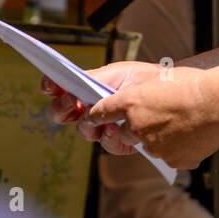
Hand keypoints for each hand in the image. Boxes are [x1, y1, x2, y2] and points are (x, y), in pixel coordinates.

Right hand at [41, 61, 160, 156]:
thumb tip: (74, 95)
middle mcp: (89, 108)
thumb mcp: (118, 73)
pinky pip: (108, 143)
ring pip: (84, 131)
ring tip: (102, 118)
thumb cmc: (142, 79)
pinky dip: (111, 137)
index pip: (59, 88)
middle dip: (62, 108)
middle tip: (73, 102)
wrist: (168, 94)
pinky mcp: (118, 141)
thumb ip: (94, 80)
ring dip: (89, 125)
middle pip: (61, 113)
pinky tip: (117, 130)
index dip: (51, 87)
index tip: (51, 86)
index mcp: (86, 87)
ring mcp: (101, 126)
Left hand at [41, 61, 218, 168]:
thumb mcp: (160, 77)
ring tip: (180, 122)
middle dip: (133, 128)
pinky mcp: (169, 160)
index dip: (97, 116)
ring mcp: (152, 146)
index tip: (97, 118)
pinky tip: (190, 133)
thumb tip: (128, 101)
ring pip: (146, 145)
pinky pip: (167, 156)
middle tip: (156, 116)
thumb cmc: (194, 84)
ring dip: (157, 137)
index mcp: (131, 101)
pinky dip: (176, 147)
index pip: (100, 113)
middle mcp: (136, 126)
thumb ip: (139, 92)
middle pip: (122, 134)